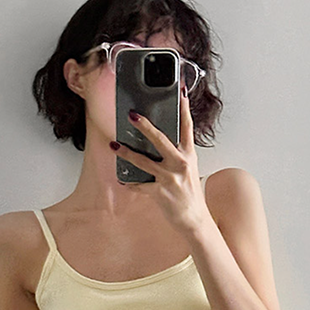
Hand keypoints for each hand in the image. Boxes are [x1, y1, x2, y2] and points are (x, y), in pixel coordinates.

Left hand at [110, 85, 207, 234]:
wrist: (195, 219)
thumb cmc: (189, 192)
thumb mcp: (188, 169)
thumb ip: (177, 154)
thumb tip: (158, 141)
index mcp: (189, 155)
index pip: (186, 126)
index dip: (183, 108)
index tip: (180, 90)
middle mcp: (180, 164)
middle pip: (161, 139)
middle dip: (145, 126)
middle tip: (132, 115)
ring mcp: (170, 178)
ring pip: (144, 162)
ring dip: (127, 153)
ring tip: (114, 145)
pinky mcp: (161, 193)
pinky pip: (141, 186)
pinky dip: (132, 184)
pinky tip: (124, 181)